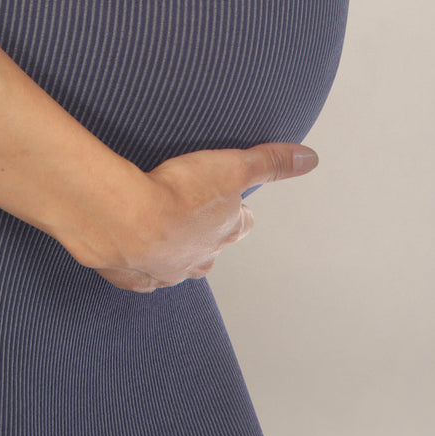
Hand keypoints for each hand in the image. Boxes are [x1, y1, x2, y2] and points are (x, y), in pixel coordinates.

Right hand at [94, 142, 317, 291]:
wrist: (125, 218)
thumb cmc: (178, 192)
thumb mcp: (232, 167)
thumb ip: (269, 162)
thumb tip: (309, 158)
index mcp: (223, 233)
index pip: (241, 225)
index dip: (238, 212)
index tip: (233, 202)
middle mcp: (198, 258)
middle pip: (209, 250)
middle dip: (204, 235)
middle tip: (192, 214)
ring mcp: (164, 271)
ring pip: (175, 266)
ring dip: (171, 251)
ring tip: (159, 232)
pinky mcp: (131, 277)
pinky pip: (140, 276)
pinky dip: (138, 263)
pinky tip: (130, 250)